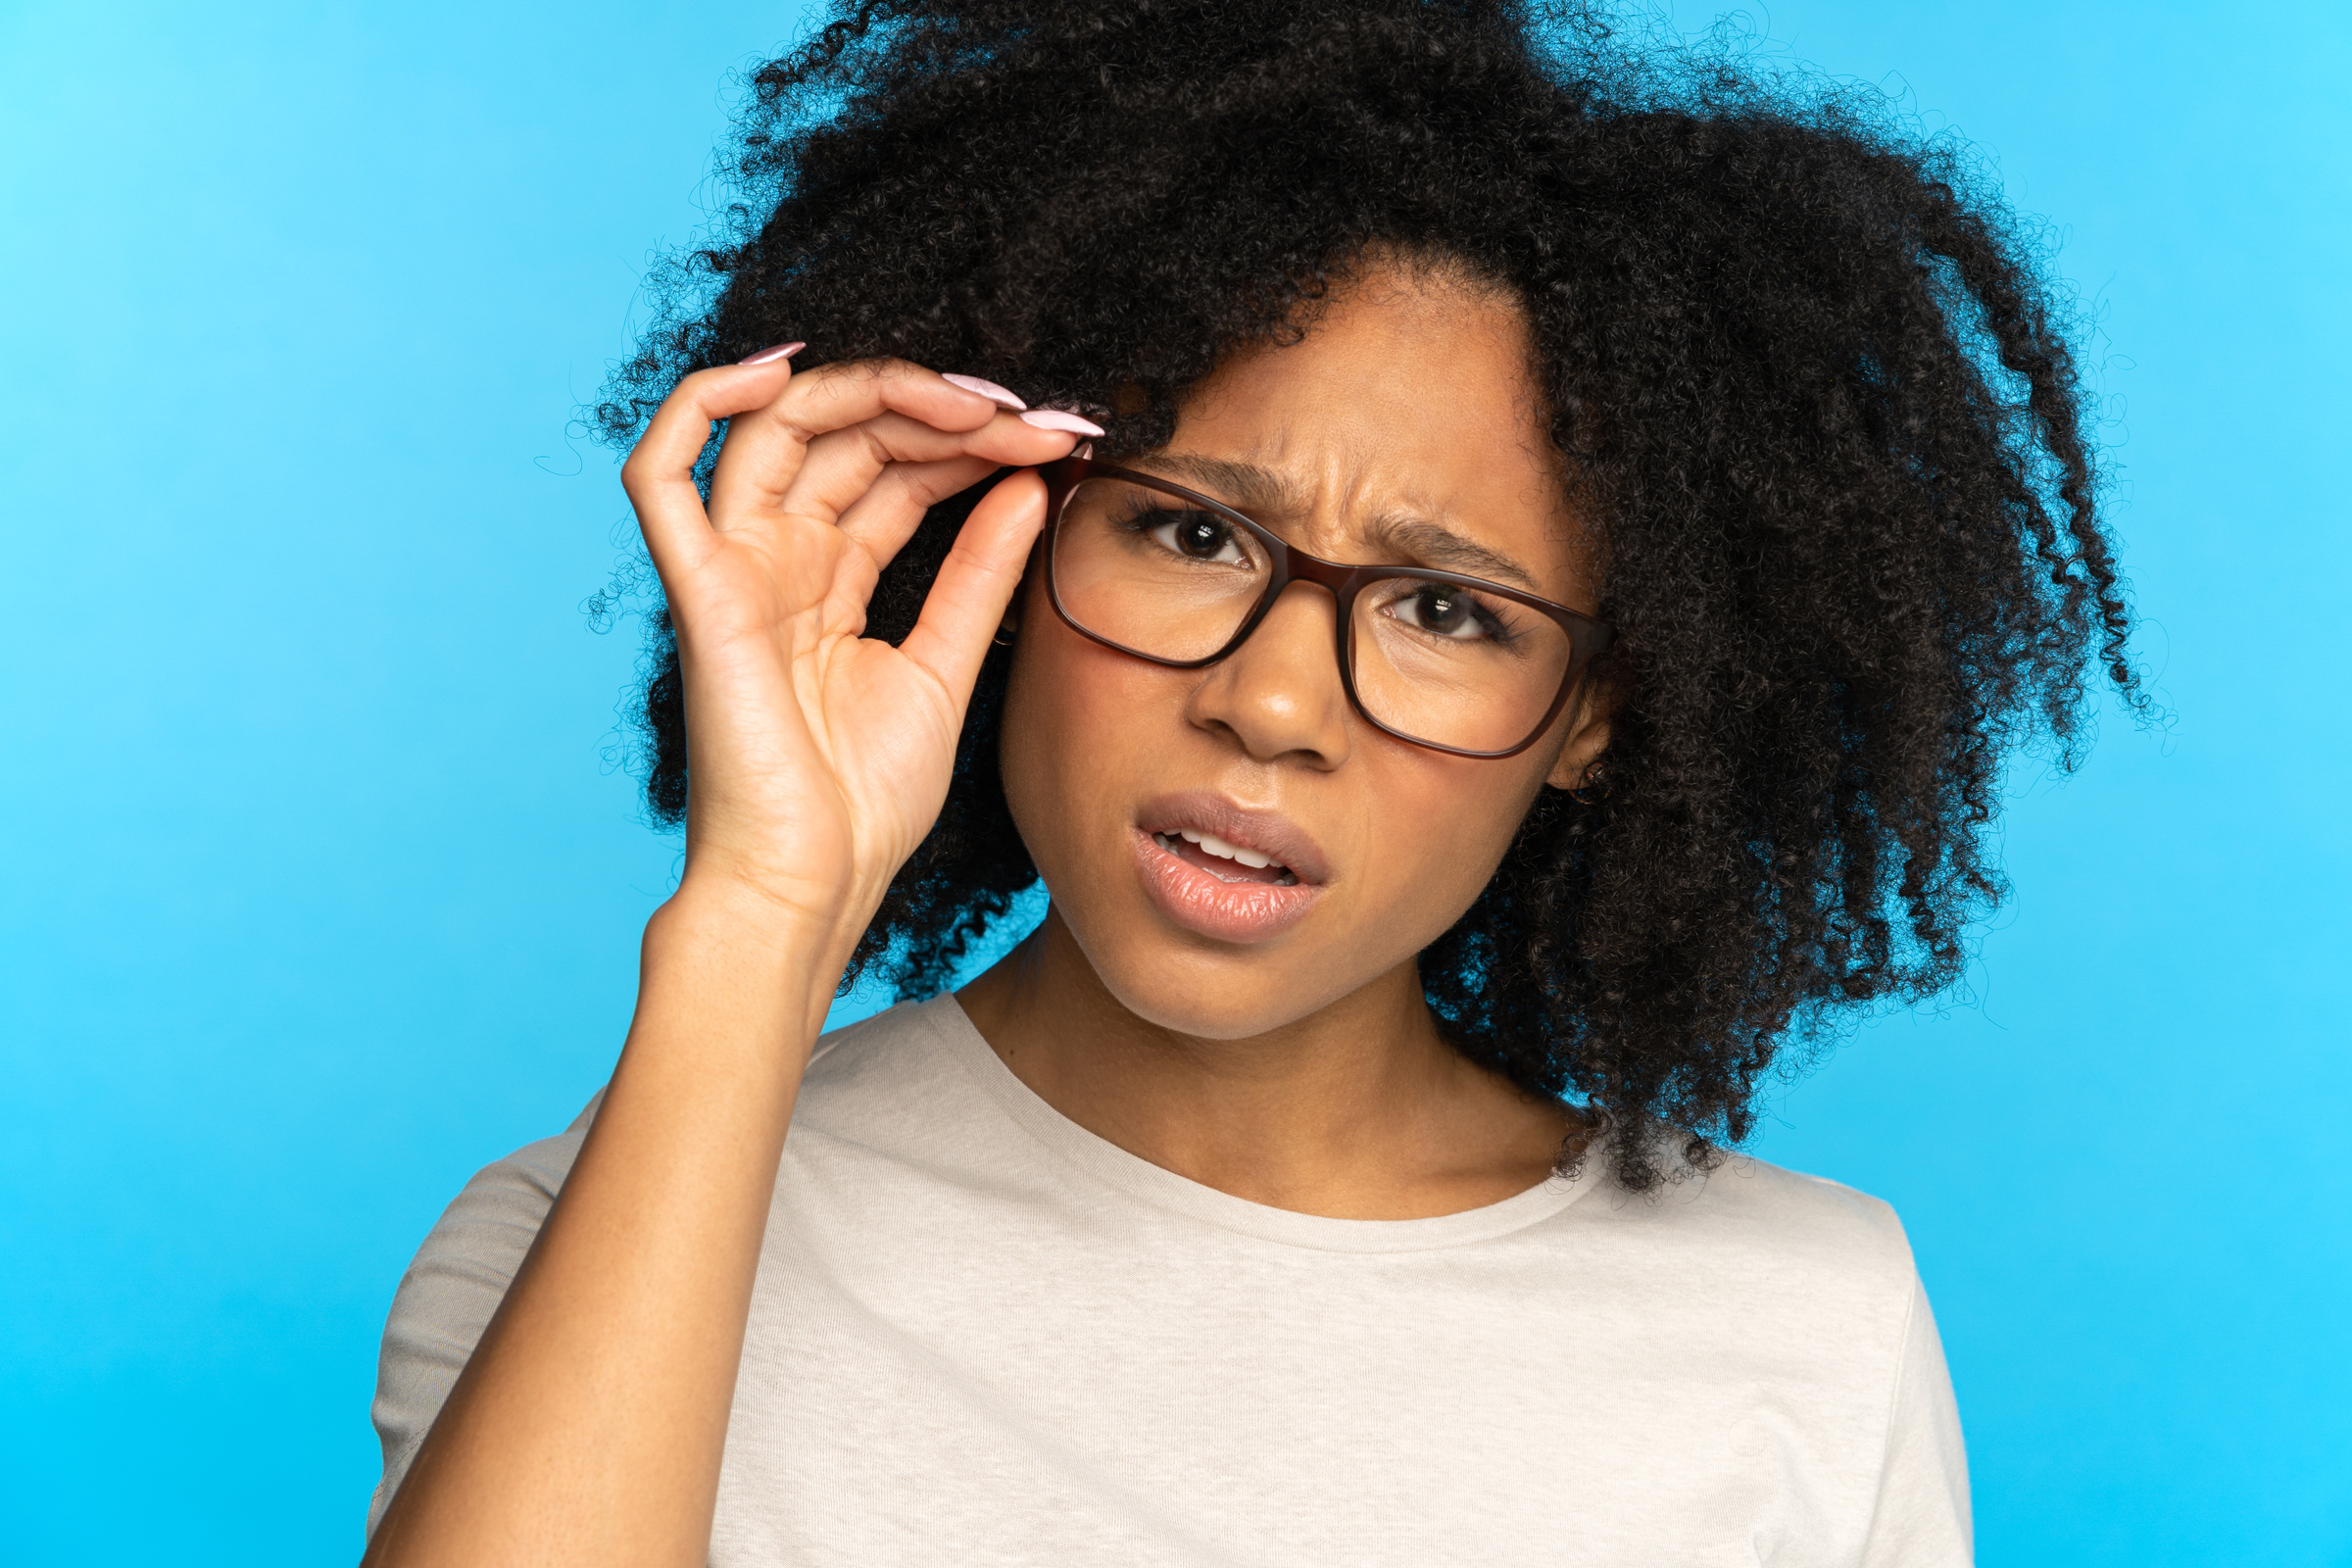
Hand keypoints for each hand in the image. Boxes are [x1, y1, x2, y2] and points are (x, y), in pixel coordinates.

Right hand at [621, 353, 1088, 947]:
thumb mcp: (946, 665)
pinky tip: (780, 367)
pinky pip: (661, 474)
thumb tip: (1029, 483)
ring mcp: (734, 567)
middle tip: (1028, 415)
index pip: (896, 467)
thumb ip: (981, 573)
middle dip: (941, 410)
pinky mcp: (698, 590)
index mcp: (832, 577)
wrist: (816, 883)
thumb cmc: (865, 802)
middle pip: (848, 434)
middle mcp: (779, 558)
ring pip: (778, 427)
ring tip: (967, 401)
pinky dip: (702, 404)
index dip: (971, 440)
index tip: (1058, 438)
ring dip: (872, 392)